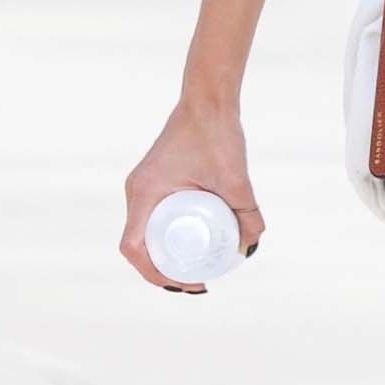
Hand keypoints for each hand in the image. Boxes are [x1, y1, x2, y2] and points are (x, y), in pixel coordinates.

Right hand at [122, 100, 265, 292]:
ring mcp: (143, 186)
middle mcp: (137, 191)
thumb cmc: (217, 133)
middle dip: (161, 272)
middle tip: (195, 284)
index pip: (134, 248)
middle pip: (137, 246)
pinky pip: (152, 218)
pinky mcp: (154, 181)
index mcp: (145, 193)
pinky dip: (164, 236)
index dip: (154, 274)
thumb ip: (247, 213)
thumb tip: (250, 246)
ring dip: (161, 255)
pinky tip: (187, 245)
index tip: (186, 282)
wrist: (208, 100)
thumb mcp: (236, 179)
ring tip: (192, 271)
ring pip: (143, 233)